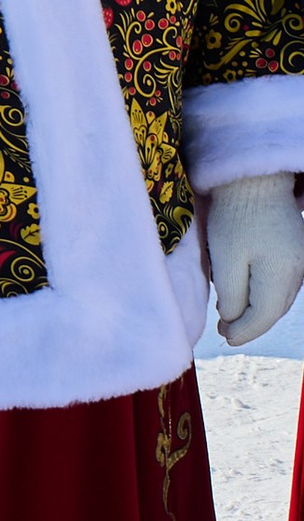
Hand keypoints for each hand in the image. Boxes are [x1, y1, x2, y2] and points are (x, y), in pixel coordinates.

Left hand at [209, 172, 303, 347]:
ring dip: (257, 310)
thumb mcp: (225, 260)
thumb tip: (234, 320)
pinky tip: (248, 295)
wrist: (255, 183)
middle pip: (274, 310)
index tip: (225, 337)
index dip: (243, 331)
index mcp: (282, 275)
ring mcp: (301, 261)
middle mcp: (299, 271)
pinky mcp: (296, 252)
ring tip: (232, 317)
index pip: (264, 316)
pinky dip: (265, 294)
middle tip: (224, 330)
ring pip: (279, 298)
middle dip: (249, 324)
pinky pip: (282, 283)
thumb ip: (232, 296)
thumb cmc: (235, 219)